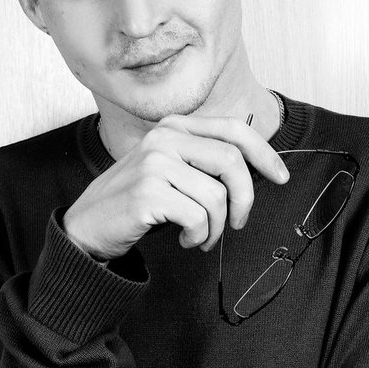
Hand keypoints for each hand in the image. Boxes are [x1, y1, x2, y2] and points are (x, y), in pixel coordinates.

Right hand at [63, 114, 289, 259]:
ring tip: (203, 237)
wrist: (88, 227)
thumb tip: (255, 172)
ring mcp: (153, 164)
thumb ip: (204, 164)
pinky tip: (185, 240)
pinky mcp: (147, 193)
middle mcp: (164, 138)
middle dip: (245, 199)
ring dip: (217, 227)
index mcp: (174, 128)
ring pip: (217, 196)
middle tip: (239, 223)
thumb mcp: (171, 172)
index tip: (280, 177)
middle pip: (231, 161)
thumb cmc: (136, 203)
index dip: (264, 152)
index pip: (232, 129)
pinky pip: (197, 217)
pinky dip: (199, 236)